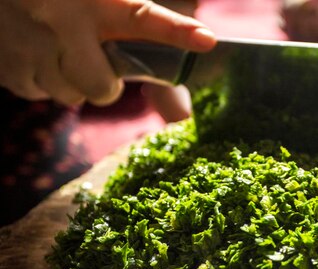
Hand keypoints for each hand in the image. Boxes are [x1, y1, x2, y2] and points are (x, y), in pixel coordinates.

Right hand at [0, 0, 215, 106]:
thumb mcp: (109, 2)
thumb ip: (149, 45)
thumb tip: (181, 116)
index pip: (143, 17)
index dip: (176, 31)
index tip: (206, 40)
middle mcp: (62, 17)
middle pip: (100, 86)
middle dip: (106, 86)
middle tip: (101, 64)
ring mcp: (29, 41)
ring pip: (67, 94)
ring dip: (72, 82)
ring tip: (64, 50)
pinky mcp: (4, 60)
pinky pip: (35, 92)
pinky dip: (42, 80)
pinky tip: (40, 52)